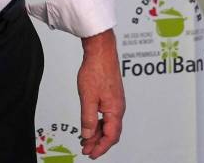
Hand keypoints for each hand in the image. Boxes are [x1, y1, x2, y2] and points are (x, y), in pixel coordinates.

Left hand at [77, 29, 124, 158]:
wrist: (101, 52)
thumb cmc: (96, 70)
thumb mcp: (87, 98)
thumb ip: (88, 119)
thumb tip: (87, 136)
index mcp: (115, 110)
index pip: (111, 136)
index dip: (101, 148)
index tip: (91, 154)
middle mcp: (118, 107)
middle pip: (111, 132)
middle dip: (99, 143)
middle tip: (86, 150)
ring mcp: (116, 102)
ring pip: (108, 124)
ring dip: (98, 133)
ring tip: (85, 139)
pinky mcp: (112, 96)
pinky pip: (107, 115)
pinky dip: (98, 123)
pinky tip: (90, 124)